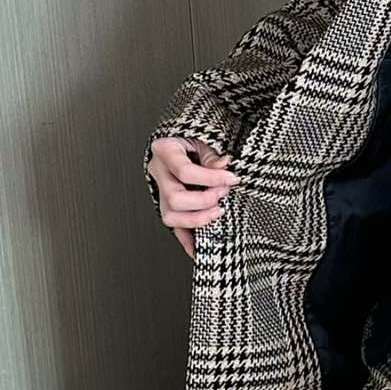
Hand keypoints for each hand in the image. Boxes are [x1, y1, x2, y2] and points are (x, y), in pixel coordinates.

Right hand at [147, 135, 236, 258]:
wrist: (179, 143)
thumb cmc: (191, 140)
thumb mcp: (202, 139)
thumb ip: (212, 155)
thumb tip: (224, 165)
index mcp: (165, 151)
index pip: (185, 172)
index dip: (211, 178)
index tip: (231, 179)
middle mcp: (159, 172)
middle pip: (174, 199)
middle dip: (204, 201)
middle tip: (222, 195)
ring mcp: (161, 191)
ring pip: (170, 216)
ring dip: (197, 219)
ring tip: (217, 212)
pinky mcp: (169, 206)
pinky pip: (175, 228)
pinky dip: (187, 241)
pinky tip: (199, 250)